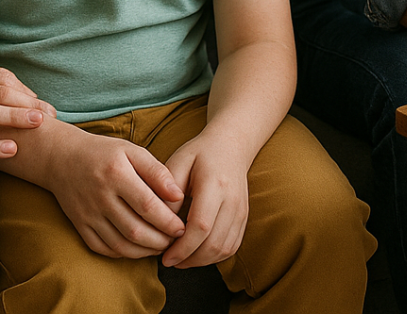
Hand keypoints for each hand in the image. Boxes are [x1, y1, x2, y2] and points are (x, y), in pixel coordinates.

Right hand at [43, 130, 186, 258]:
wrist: (61, 157)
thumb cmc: (103, 152)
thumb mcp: (131, 150)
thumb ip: (157, 171)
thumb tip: (178, 195)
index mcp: (117, 174)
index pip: (148, 206)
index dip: (168, 221)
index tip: (182, 226)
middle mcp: (101, 197)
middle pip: (135, 230)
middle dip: (160, 240)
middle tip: (175, 239)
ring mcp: (88, 214)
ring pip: (120, 244)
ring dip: (144, 251)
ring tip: (161, 246)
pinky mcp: (79, 225)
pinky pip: (102, 248)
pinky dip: (122, 253)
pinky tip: (137, 248)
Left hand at [160, 135, 250, 268]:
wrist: (230, 146)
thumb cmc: (199, 154)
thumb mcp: (178, 162)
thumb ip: (168, 191)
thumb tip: (162, 223)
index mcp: (215, 184)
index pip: (201, 225)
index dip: (183, 247)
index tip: (165, 256)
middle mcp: (233, 200)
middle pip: (214, 243)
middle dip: (190, 259)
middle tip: (169, 261)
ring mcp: (241, 211)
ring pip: (224, 249)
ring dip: (201, 261)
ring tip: (181, 260)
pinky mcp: (244, 218)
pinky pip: (232, 247)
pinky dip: (213, 257)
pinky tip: (197, 254)